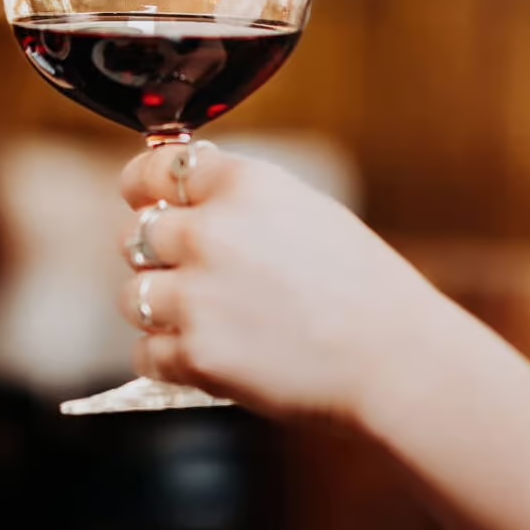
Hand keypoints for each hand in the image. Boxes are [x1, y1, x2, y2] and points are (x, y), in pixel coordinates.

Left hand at [116, 143, 449, 421]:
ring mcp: (197, 296)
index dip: (142, 187)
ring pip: (134, 296)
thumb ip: (239, 201)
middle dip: (156, 256)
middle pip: (135, 235)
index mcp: (243, 186)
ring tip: (209, 321)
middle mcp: (211, 233)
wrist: (395, 359)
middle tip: (192, 276)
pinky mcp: (195, 354)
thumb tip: (180, 201)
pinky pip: (147, 353)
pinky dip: (170, 359)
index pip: (156, 169)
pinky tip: (211, 356)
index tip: (141, 199)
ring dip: (159, 310)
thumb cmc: (363, 288)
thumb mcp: (306, 211)